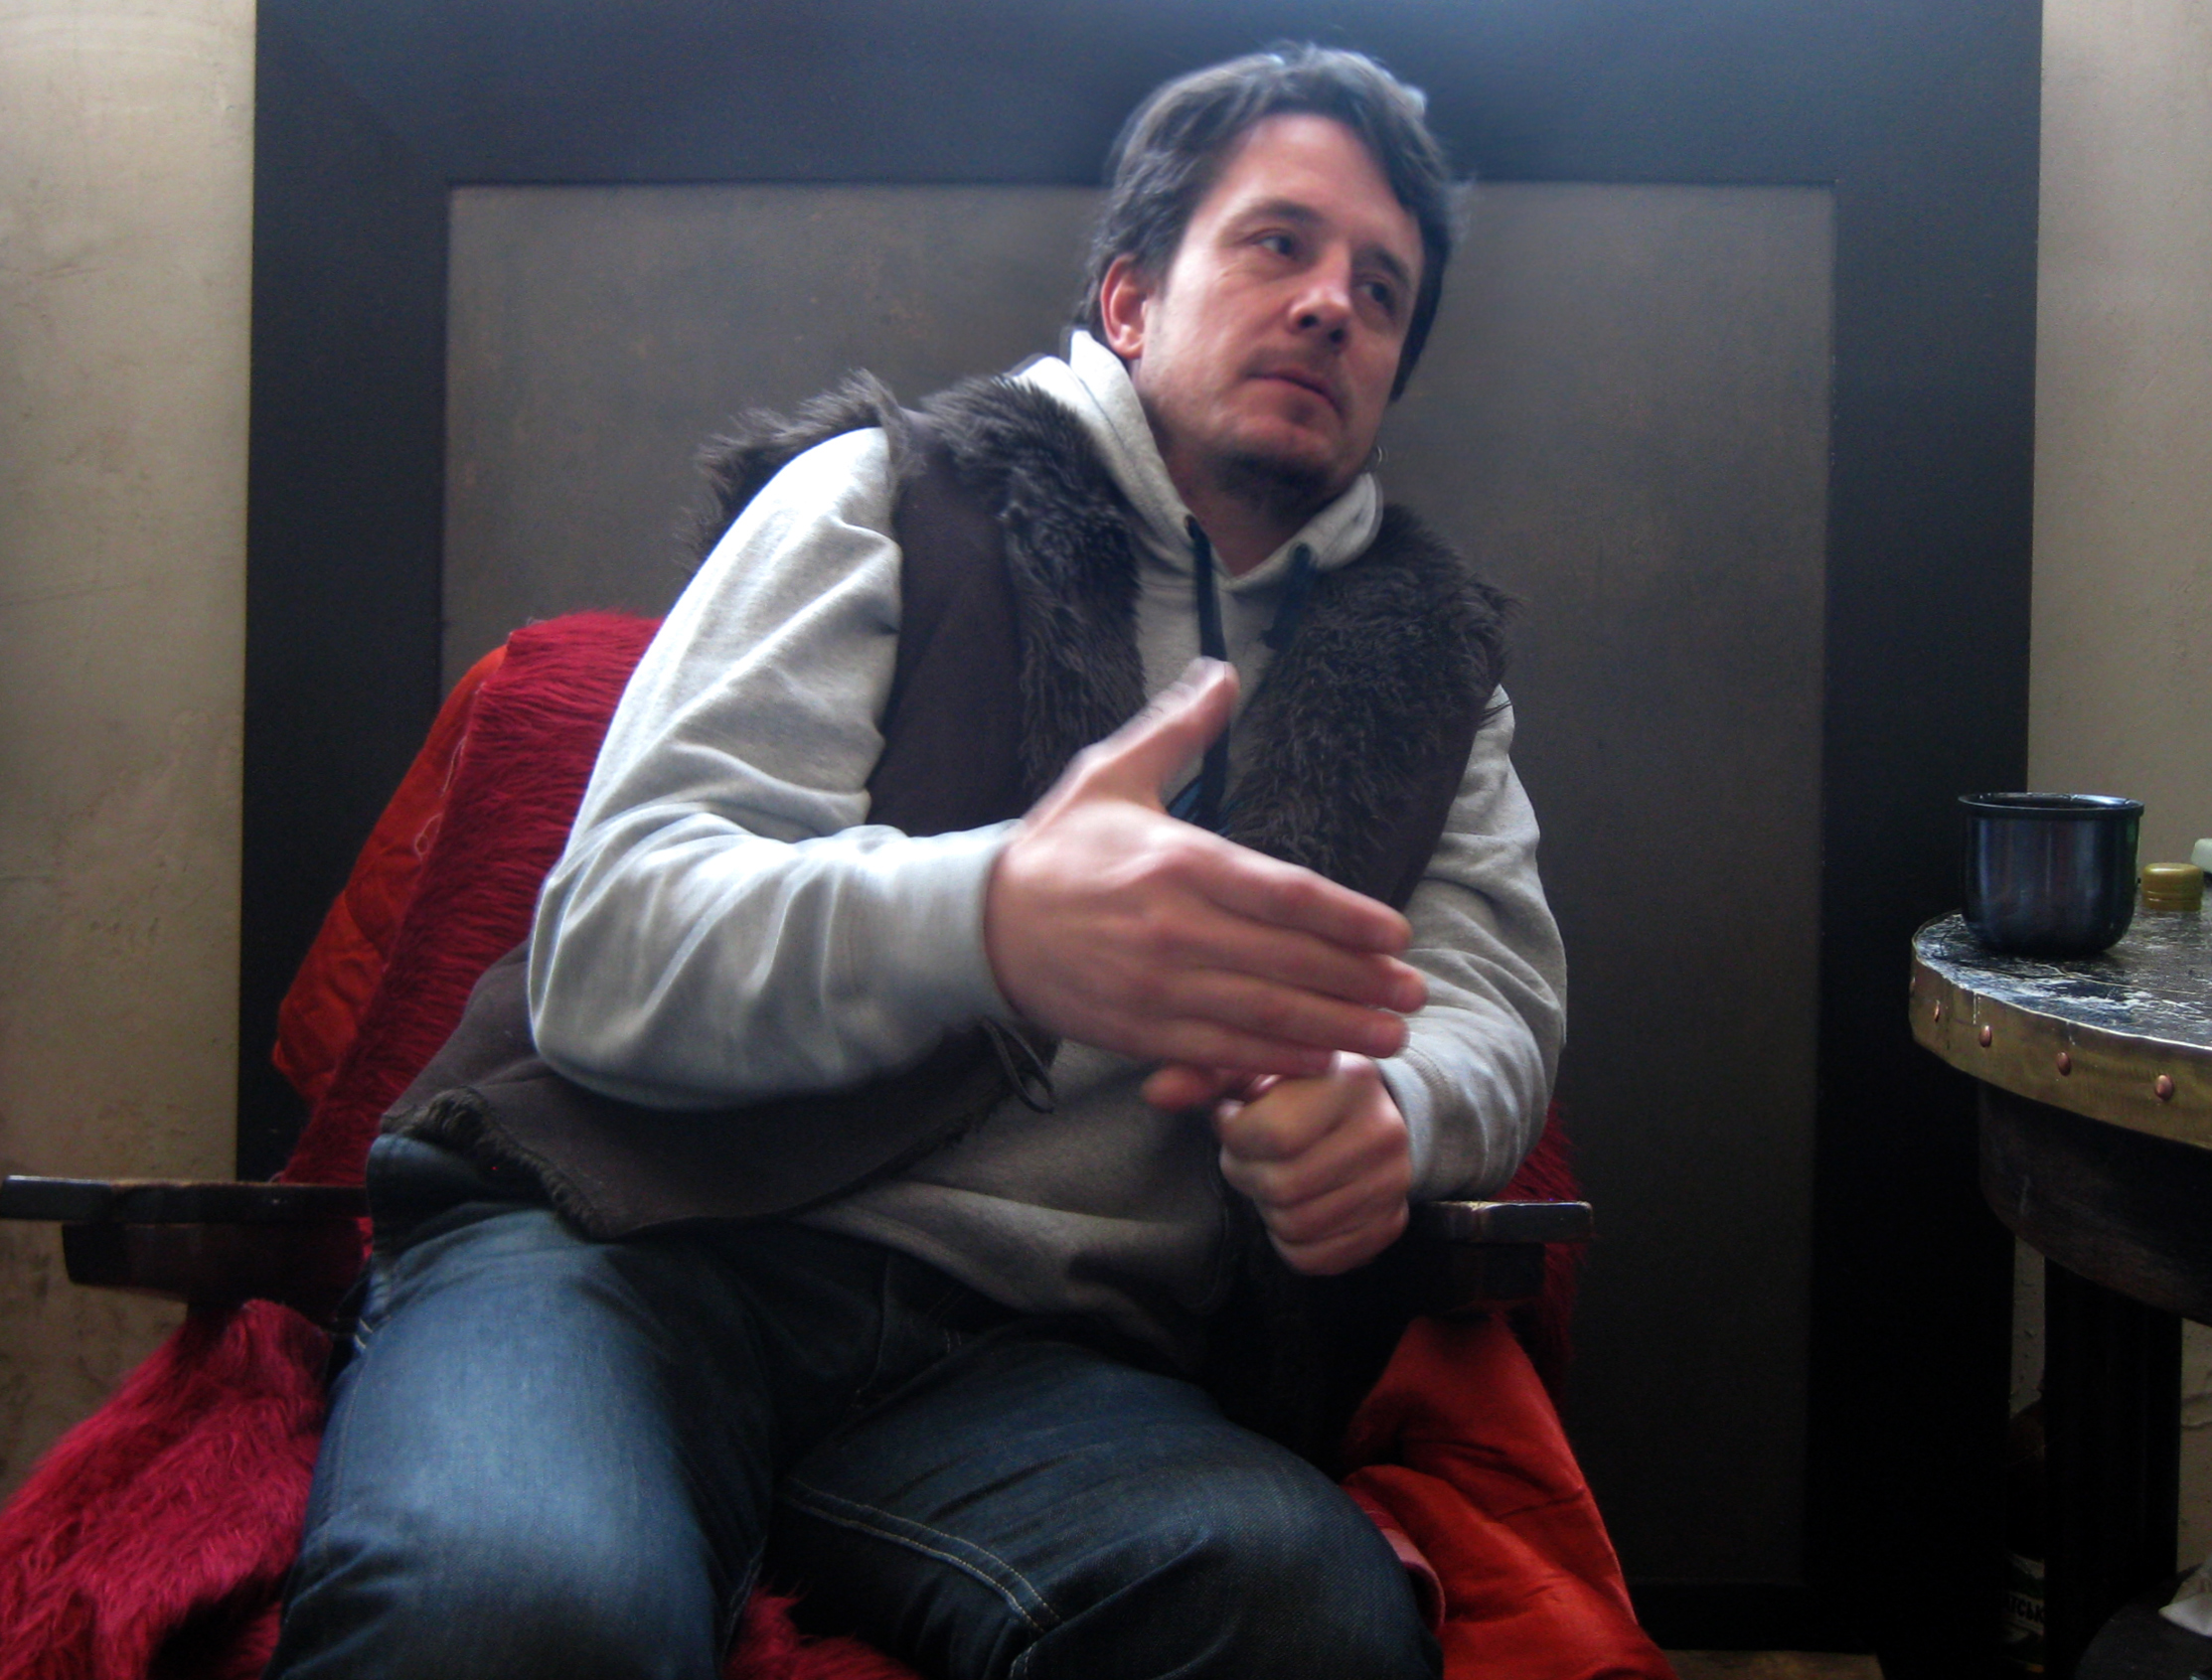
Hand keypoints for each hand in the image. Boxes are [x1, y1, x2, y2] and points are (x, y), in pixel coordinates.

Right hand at [983, 660, 1424, 1077]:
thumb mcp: (1112, 774)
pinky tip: (1325, 1061)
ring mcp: (1157, 987)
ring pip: (1266, 1014)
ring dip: (1338, 1028)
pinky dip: (1278, 1060)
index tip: (1397, 932)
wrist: (981, 924)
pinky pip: (1223, 1052)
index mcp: (1177, 862)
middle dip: (1362, 980)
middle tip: (1416, 991)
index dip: (1348, 919)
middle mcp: (1173, 929)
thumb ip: (1177, 728)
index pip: (1284, 894)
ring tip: (1392, 1034)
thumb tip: (1224, 672)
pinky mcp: (1141, 1032)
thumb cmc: (1057, 848)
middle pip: (1290, 961)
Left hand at [1211, 1055, 1413, 1274]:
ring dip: (1267, 1209)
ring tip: (1274, 1175)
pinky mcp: (1392, 1222)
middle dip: (1248, 1176)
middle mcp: (1384, 1131)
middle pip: (1283, 1188)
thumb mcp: (1251, 1067)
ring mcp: (1394, 1181)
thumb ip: (1202, 1075)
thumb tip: (1157, 1092)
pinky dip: (1289, 1242)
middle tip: (1252, 1156)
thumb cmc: (1291, 1087)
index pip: (1274, 1136)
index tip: (1237, 1122)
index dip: (1237, 1138)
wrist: (1362, 1110)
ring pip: (1298, 1226)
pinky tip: (1292, 1206)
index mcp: (1349, 1079)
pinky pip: (1318, 1259)